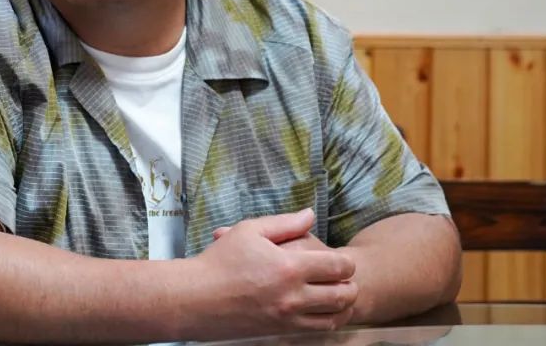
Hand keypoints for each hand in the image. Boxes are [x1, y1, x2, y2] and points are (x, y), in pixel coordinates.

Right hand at [192, 208, 357, 338]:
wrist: (196, 298)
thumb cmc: (220, 261)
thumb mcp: (250, 231)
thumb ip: (285, 223)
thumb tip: (310, 215)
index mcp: (289, 266)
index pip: (338, 266)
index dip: (346, 261)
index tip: (340, 259)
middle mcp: (293, 295)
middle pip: (343, 294)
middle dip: (349, 283)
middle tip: (342, 277)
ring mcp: (288, 317)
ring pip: (335, 316)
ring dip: (341, 304)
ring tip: (336, 293)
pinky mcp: (281, 331)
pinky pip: (318, 330)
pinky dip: (327, 320)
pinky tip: (320, 309)